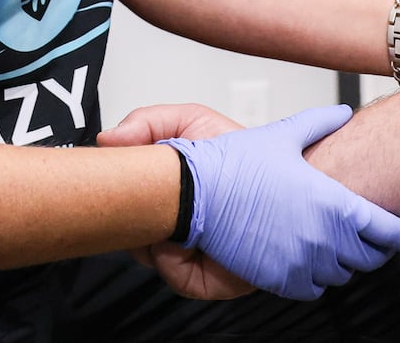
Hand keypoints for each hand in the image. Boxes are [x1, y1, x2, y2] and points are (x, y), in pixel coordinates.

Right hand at [101, 106, 256, 297]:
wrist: (292, 174)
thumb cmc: (242, 151)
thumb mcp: (192, 120)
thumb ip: (147, 121)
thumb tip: (106, 139)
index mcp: (162, 189)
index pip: (120, 200)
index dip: (114, 192)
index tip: (116, 176)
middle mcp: (170, 223)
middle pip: (127, 233)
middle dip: (132, 217)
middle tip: (151, 197)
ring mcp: (186, 253)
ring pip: (148, 257)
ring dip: (157, 237)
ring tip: (187, 212)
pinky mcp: (207, 280)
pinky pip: (177, 279)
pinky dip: (177, 262)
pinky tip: (198, 237)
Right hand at [162, 105, 399, 300]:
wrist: (197, 193)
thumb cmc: (238, 164)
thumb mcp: (283, 136)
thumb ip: (319, 123)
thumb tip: (344, 112)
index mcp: (333, 205)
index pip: (390, 231)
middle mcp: (324, 239)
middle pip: (370, 257)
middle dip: (376, 247)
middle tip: (372, 236)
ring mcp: (302, 263)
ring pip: (342, 274)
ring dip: (344, 261)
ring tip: (334, 243)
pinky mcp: (280, 281)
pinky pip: (314, 288)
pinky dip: (317, 277)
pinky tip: (309, 258)